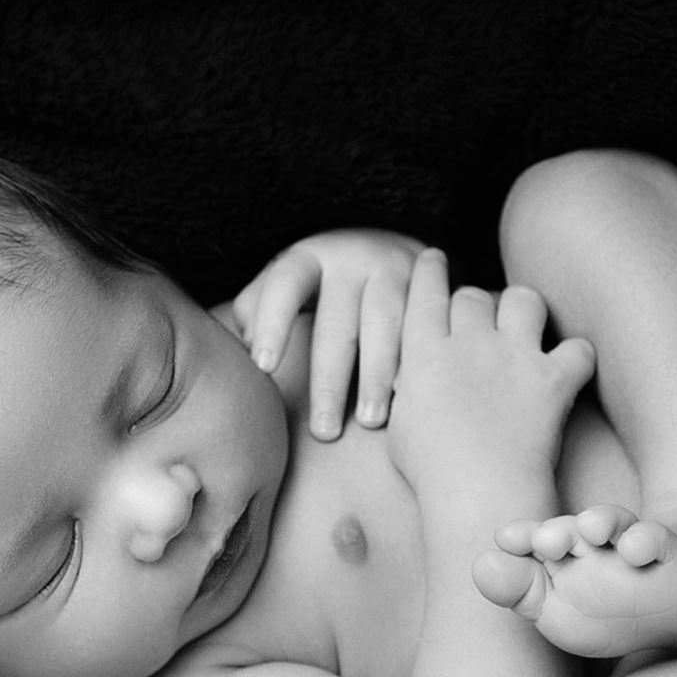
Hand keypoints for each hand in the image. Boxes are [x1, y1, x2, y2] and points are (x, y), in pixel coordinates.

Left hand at [232, 229, 426, 438]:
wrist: (398, 245)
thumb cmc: (328, 278)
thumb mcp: (291, 279)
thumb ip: (258, 305)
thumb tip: (243, 345)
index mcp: (310, 257)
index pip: (285, 285)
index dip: (273, 323)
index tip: (264, 367)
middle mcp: (355, 259)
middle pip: (338, 324)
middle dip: (329, 381)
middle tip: (323, 431)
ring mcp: (398, 270)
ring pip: (387, 327)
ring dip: (376, 377)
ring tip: (369, 420)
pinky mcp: (433, 287)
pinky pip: (425, 329)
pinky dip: (415, 364)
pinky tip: (407, 396)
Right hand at [386, 249, 594, 493]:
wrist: (478, 493)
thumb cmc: (432, 472)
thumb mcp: (401, 428)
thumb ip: (409, 394)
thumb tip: (413, 385)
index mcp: (424, 353)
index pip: (426, 293)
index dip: (430, 271)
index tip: (435, 258)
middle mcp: (470, 342)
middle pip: (474, 296)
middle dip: (476, 304)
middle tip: (481, 322)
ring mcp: (515, 356)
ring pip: (525, 300)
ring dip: (525, 311)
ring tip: (526, 329)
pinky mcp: (554, 380)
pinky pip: (578, 349)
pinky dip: (577, 357)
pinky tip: (570, 368)